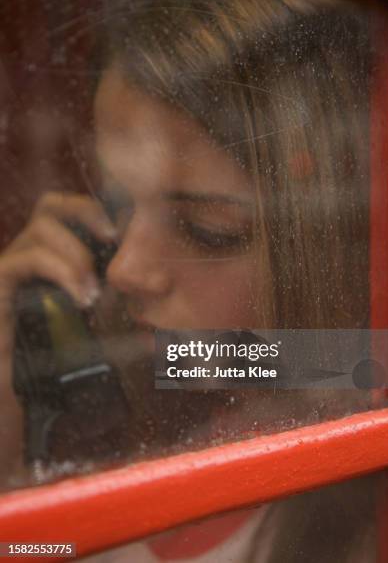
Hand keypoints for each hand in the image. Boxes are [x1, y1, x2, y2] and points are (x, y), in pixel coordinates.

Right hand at [0, 191, 115, 481]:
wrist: (12, 393)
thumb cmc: (54, 362)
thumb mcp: (98, 333)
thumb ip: (124, 319)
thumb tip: (161, 310)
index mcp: (54, 260)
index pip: (71, 213)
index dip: (99, 210)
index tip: (130, 228)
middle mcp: (31, 256)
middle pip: (51, 205)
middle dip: (86, 212)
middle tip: (114, 236)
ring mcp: (12, 267)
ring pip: (41, 227)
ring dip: (77, 253)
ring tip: (94, 290)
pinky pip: (27, 258)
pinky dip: (61, 269)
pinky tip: (81, 297)